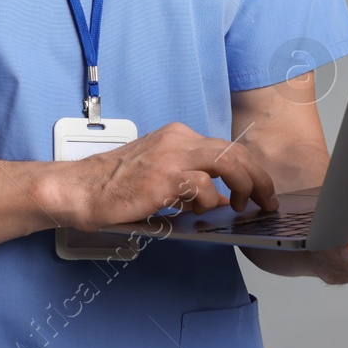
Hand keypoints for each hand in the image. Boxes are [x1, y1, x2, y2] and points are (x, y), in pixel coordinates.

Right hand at [58, 122, 278, 231]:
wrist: (81, 189)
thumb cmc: (116, 186)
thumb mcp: (160, 176)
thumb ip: (190, 182)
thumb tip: (222, 200)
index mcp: (178, 136)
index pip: (227, 147)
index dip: (250, 170)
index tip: (260, 190)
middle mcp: (178, 139)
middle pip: (235, 151)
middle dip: (258, 178)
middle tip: (266, 200)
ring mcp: (172, 156)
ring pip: (228, 162)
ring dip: (244, 187)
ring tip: (242, 206)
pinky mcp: (164, 177)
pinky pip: (204, 186)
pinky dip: (209, 201)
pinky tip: (198, 210)